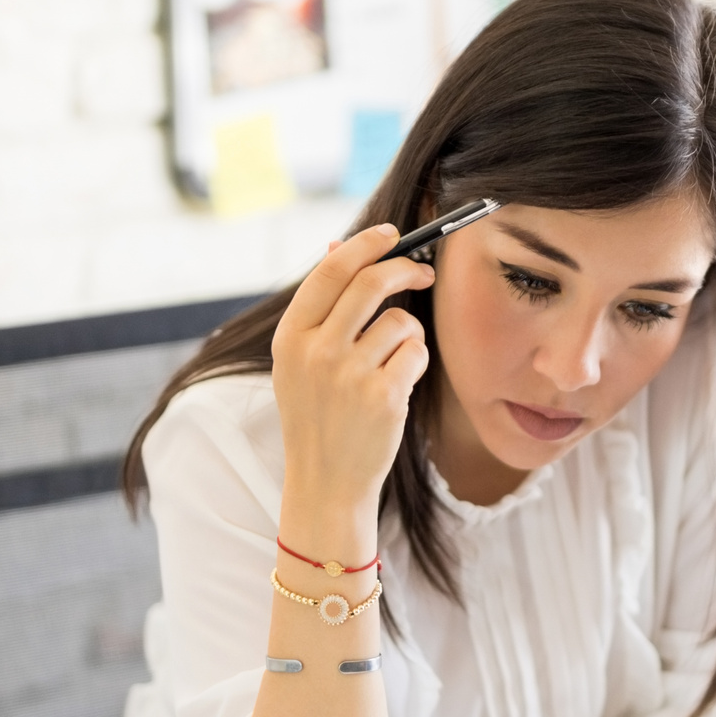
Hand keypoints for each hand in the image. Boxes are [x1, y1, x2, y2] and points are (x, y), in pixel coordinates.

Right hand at [270, 225, 434, 538]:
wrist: (325, 482)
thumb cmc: (318, 416)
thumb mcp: (300, 361)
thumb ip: (320, 307)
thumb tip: (337, 245)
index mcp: (290, 337)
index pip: (329, 271)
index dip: (364, 245)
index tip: (391, 234)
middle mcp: (316, 351)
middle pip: (371, 283)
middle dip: (405, 269)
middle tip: (424, 272)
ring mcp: (350, 375)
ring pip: (401, 321)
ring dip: (409, 334)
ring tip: (393, 361)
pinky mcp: (384, 396)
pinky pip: (416, 353)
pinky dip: (415, 363)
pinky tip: (398, 385)